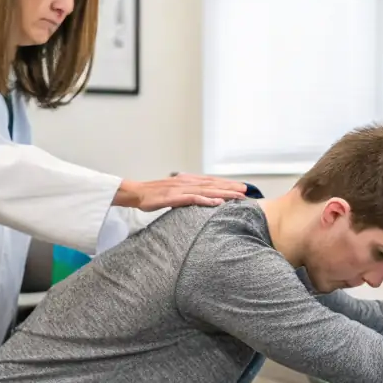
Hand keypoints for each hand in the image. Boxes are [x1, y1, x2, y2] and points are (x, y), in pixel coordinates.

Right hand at [114, 174, 247, 211]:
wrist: (136, 193)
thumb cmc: (153, 195)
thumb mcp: (172, 192)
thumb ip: (185, 193)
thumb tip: (197, 198)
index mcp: (187, 180)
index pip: (210, 181)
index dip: (226, 184)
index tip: (240, 187)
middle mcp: (187, 182)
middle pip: (213, 184)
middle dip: (230, 187)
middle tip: (246, 190)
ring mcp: (181, 189)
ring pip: (208, 190)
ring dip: (224, 192)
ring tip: (238, 196)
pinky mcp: (175, 197)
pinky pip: (194, 199)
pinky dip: (207, 200)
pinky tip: (218, 202)